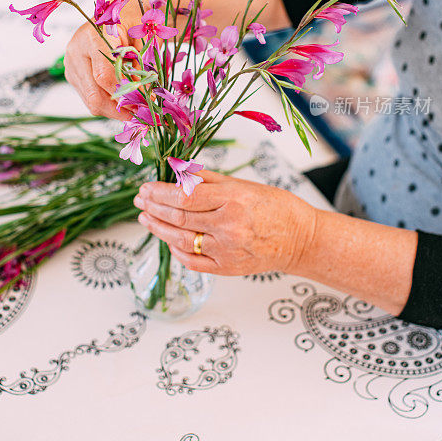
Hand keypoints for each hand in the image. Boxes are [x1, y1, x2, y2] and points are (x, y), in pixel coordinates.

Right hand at [64, 0, 139, 119]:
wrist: (116, 12)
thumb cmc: (132, 21)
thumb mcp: (143, 38)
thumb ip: (142, 65)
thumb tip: (146, 96)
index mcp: (92, 37)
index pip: (104, 76)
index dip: (125, 94)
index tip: (144, 103)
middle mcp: (76, 51)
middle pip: (94, 94)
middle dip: (119, 109)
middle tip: (141, 114)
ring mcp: (71, 65)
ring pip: (91, 101)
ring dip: (115, 110)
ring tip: (135, 109)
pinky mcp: (72, 74)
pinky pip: (90, 97)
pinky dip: (108, 104)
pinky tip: (123, 100)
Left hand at [133, 170, 317, 275]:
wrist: (301, 239)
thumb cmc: (275, 208)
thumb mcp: (242, 184)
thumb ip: (208, 180)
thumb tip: (177, 172)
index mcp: (233, 200)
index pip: (185, 196)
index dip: (160, 192)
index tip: (146, 187)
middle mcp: (228, 227)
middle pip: (179, 217)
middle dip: (154, 207)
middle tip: (140, 200)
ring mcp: (226, 250)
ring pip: (180, 240)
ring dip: (158, 228)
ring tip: (145, 218)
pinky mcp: (226, 268)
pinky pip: (192, 261)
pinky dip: (175, 249)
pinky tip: (166, 238)